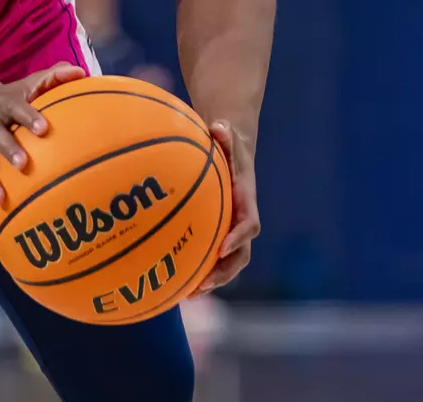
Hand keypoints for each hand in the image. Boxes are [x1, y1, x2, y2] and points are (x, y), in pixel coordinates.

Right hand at [0, 61, 86, 232]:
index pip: (19, 109)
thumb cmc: (12, 95)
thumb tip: (83, 73)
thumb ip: (55, 77)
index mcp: (6, 105)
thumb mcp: (30, 82)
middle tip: (23, 164)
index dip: (30, 118)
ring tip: (0, 201)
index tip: (43, 128)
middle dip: (8, 150)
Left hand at [198, 120, 258, 293]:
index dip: (238, 237)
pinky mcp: (218, 232)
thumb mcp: (227, 136)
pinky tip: (173, 282)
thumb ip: (224, 135)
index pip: (249, 224)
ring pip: (227, 262)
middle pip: (240, 254)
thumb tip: (218, 126)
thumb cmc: (228, 143)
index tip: (223, 248)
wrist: (233, 149)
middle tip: (205, 284)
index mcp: (246, 200)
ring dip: (212, 279)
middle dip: (225, 272)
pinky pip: (211, 256)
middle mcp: (241, 220)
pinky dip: (198, 270)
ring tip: (188, 295)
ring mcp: (231, 229)